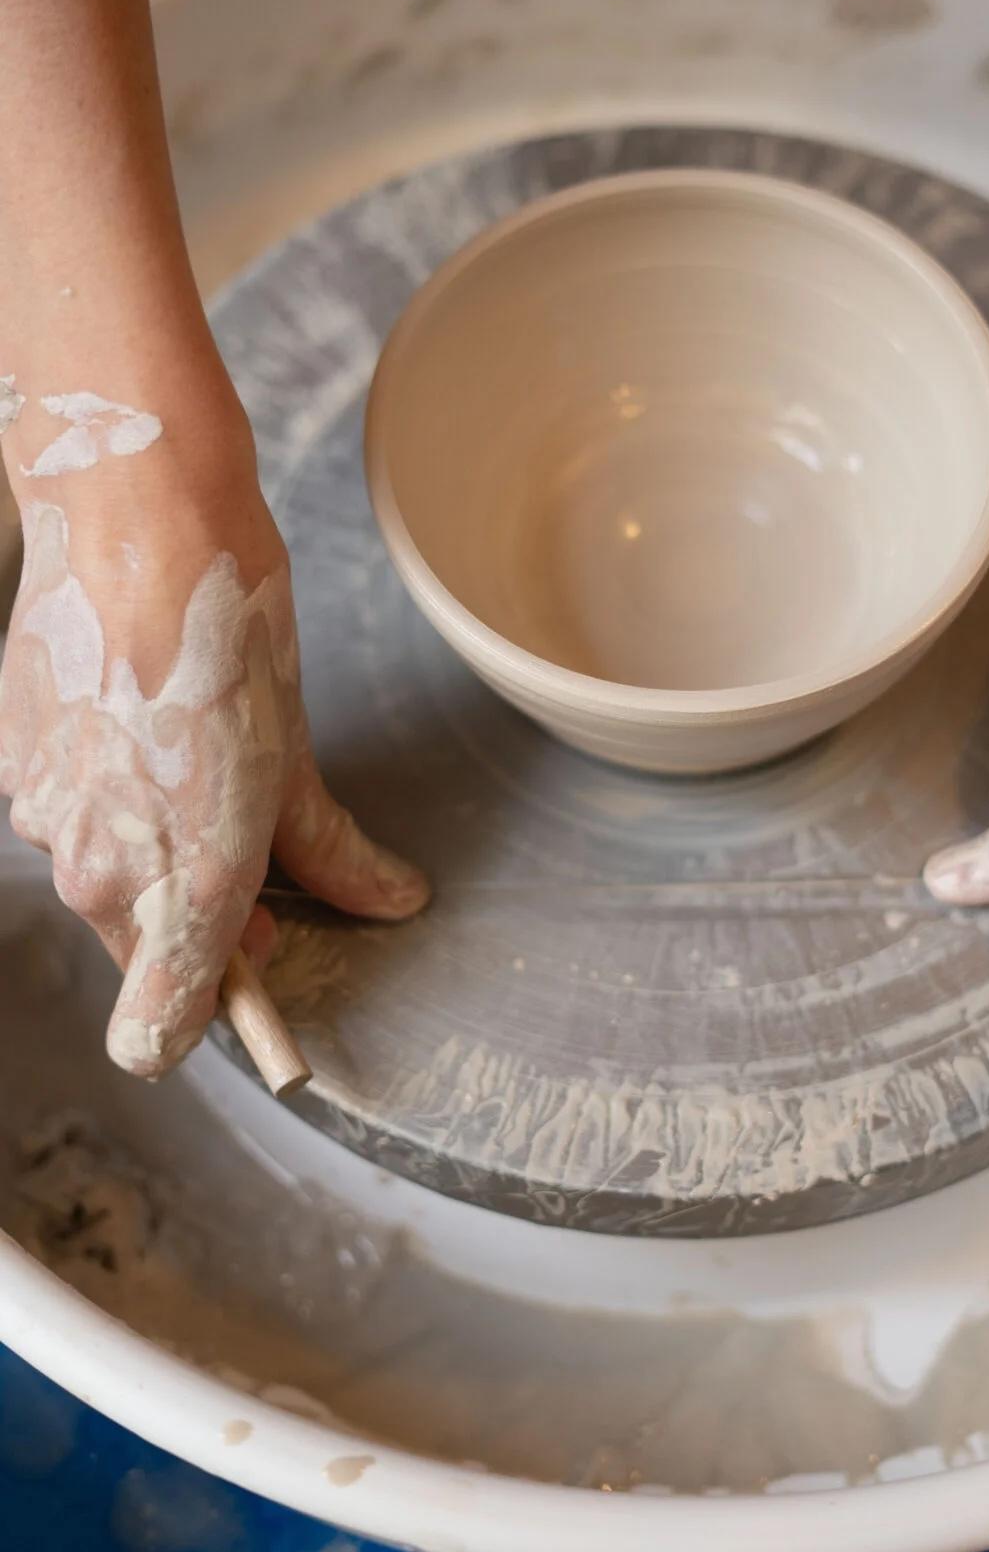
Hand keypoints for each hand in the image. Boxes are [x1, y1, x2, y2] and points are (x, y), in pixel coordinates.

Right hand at [0, 441, 427, 1076]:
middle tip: (253, 857)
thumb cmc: (225, 634)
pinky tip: (140, 730)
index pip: (158, 1030)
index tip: (251, 972)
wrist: (135, 521)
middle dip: (196, 925)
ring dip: (147, 852)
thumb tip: (389, 897)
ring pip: (101, 878)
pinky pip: (65, 816)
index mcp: (184, 879)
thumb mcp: (294, 754)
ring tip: (195, 765)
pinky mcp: (11, 766)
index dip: (210, 1012)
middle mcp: (95, 867)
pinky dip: (103, 795)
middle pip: (140, 950)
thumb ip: (329, 850)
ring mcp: (42, 816)